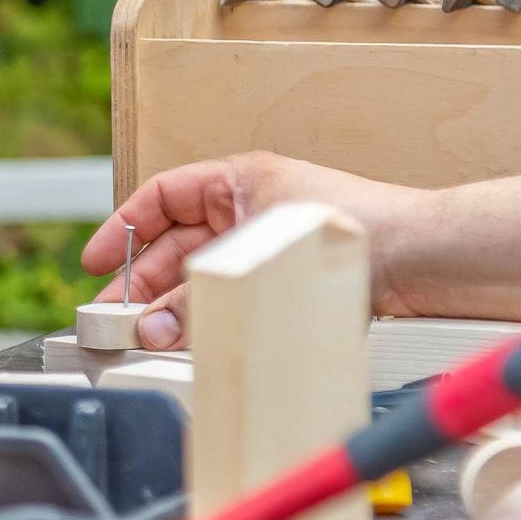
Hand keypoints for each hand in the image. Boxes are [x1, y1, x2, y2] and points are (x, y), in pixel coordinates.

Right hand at [79, 154, 410, 348]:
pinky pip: (232, 296)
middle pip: (176, 244)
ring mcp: (268, 245)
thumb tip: (150, 329)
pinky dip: (210, 317)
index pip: (162, 197)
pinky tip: (195, 340)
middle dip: (143, 282)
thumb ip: (199, 297)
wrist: (426, 258)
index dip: (122, 227)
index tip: (94, 262)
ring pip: (203, 276)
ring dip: (174, 307)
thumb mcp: (258, 257)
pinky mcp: (287, 279)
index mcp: (239, 179)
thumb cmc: (360, 227)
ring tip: (151, 338)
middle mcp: (250, 208)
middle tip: (116, 320)